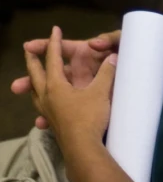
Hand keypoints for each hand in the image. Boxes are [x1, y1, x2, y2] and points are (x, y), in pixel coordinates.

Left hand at [25, 26, 116, 146]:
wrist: (83, 150)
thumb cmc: (89, 117)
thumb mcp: (101, 91)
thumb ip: (107, 72)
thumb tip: (114, 57)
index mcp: (55, 85)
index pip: (53, 59)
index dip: (54, 43)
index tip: (54, 30)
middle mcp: (47, 96)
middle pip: (36, 74)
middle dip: (33, 60)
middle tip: (28, 49)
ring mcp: (48, 111)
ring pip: (36, 92)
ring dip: (35, 81)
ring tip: (34, 77)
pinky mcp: (53, 123)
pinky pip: (42, 107)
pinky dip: (41, 100)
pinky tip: (45, 107)